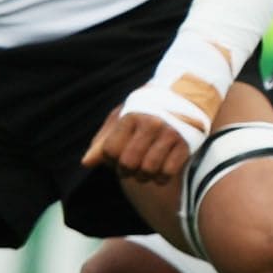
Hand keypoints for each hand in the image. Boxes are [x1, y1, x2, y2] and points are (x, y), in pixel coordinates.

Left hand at [81, 105, 197, 185]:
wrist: (187, 95)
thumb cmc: (147, 110)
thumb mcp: (122, 117)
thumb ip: (103, 140)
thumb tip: (86, 163)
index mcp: (132, 116)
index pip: (110, 151)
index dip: (109, 160)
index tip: (116, 158)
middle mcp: (151, 124)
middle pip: (128, 163)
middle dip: (126, 171)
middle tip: (130, 168)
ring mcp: (171, 134)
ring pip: (148, 170)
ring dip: (144, 176)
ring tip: (144, 170)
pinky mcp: (186, 145)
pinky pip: (168, 172)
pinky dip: (161, 178)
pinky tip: (160, 172)